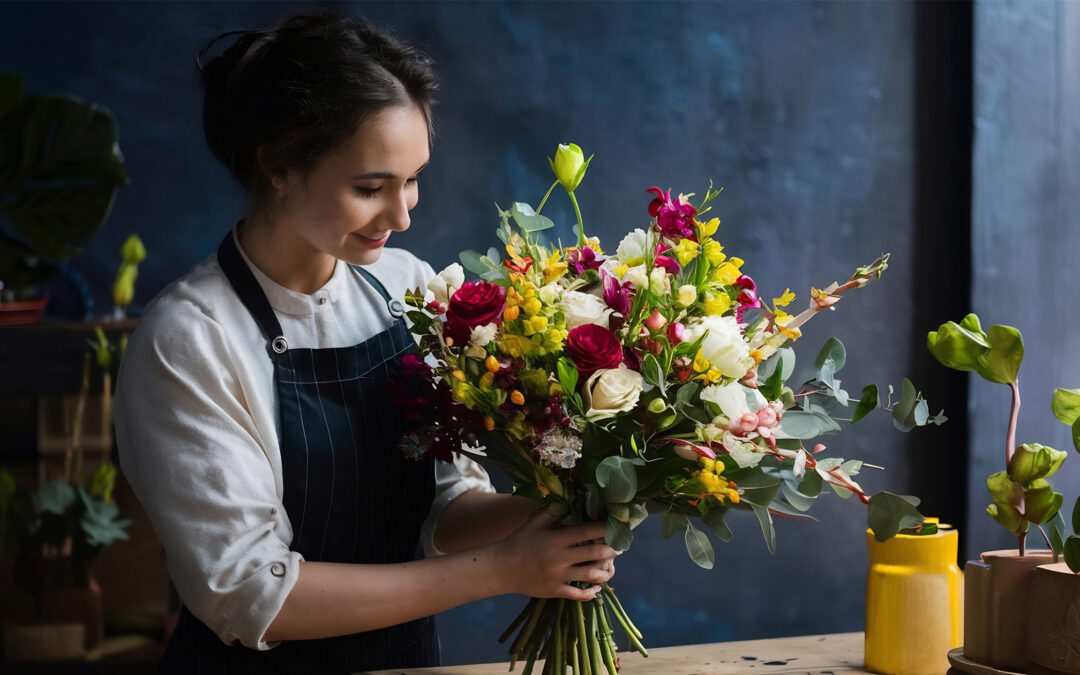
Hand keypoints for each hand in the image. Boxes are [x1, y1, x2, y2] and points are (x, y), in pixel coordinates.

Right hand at [489, 508, 616, 601]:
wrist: (502, 568)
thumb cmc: (520, 541)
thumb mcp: (534, 522)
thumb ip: (553, 510)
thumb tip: (572, 499)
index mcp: (556, 538)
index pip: (588, 531)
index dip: (605, 528)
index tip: (617, 526)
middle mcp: (560, 558)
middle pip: (595, 554)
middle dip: (612, 550)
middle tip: (619, 547)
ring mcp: (558, 576)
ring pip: (591, 576)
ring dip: (605, 571)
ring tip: (610, 566)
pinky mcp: (555, 591)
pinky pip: (579, 595)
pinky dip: (592, 592)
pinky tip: (598, 587)